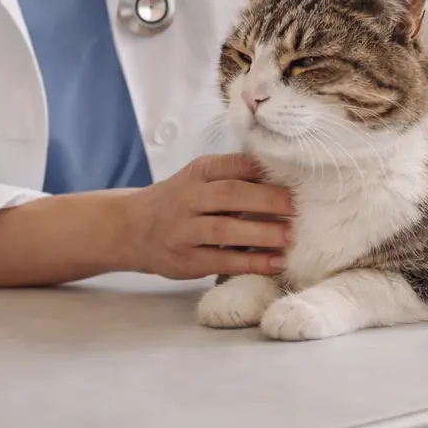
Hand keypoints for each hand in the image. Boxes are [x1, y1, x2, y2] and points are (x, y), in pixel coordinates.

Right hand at [121, 154, 294, 279]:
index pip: (231, 165)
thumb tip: (282, 177)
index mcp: (196, 173)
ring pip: (224, 231)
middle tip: (297, 207)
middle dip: (267, 200)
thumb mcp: (196, 179)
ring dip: (261, 233)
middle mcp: (187, 199)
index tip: (292, 176)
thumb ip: (230, 177)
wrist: (130, 228)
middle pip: (230, 195)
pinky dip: (251, 262)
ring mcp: (183, 231)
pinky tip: (275, 261)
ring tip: (290, 236)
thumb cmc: (177, 201)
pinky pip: (222, 262)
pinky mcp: (185, 261)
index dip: (261, 170)